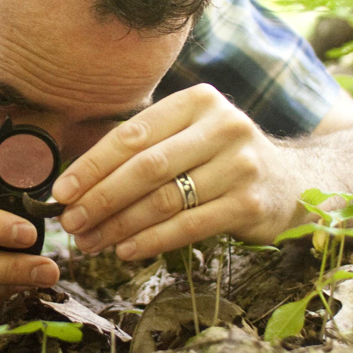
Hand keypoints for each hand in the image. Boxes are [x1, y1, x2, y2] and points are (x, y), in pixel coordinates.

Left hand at [53, 84, 299, 259]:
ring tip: (92, 242)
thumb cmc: (219, 159)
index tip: (62, 191)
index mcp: (197, 101)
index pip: (132, 134)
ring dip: (120, 225)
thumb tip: (74, 183)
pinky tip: (126, 251)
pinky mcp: (250, 202)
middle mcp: (223, 126)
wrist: (290, 183)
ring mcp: (240, 164)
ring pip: (165, 199)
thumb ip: (140, 149)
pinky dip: (152, 241)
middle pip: (146, 167)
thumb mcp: (186, 137)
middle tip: (71, 222)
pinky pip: (189, 226)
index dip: (92, 165)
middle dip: (101, 198)